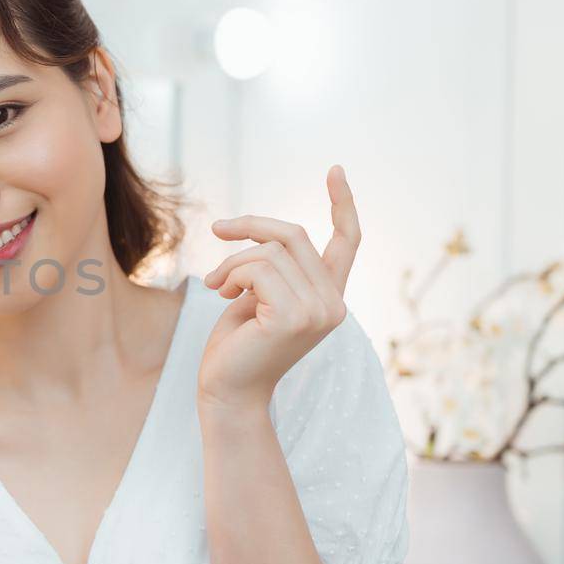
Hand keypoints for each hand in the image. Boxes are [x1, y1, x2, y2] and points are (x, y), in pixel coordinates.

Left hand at [196, 165, 360, 413]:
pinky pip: (257, 269)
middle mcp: (333, 304)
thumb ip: (271, 269)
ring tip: (216, 286)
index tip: (335, 170)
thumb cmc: (236, 347)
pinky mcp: (295, 318)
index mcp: (327, 297)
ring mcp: (319, 312)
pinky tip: (221, 296)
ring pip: (269, 251)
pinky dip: (231, 275)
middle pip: (293, 234)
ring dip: (233, 262)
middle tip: (218, 231)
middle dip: (251, 227)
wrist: (226, 392)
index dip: (343, 204)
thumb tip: (259, 235)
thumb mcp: (256, 297)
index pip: (347, 242)